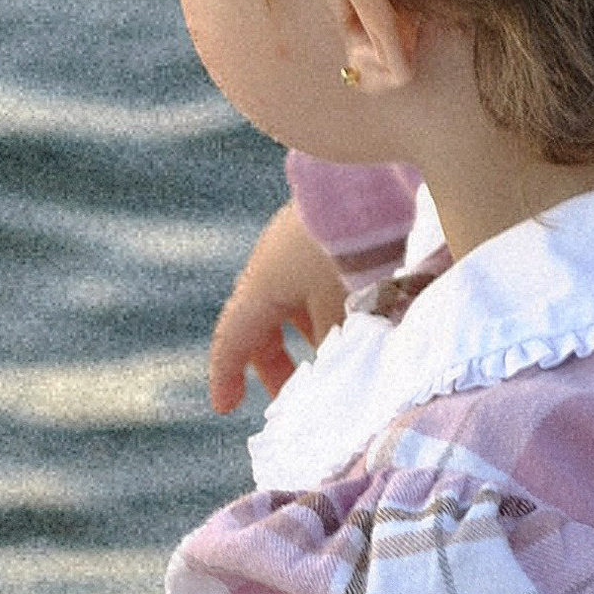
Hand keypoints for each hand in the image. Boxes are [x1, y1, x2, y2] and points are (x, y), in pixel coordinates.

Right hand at [209, 200, 351, 412]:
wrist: (368, 185)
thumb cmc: (347, 252)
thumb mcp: (337, 309)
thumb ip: (332, 347)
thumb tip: (334, 374)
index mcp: (261, 286)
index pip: (232, 340)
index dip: (226, 376)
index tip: (225, 408)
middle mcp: (271, 266)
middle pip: (260, 324)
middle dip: (273, 363)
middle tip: (291, 395)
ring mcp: (294, 248)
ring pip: (288, 305)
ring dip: (302, 337)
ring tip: (328, 362)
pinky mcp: (322, 235)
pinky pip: (310, 284)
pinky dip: (320, 312)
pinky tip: (348, 322)